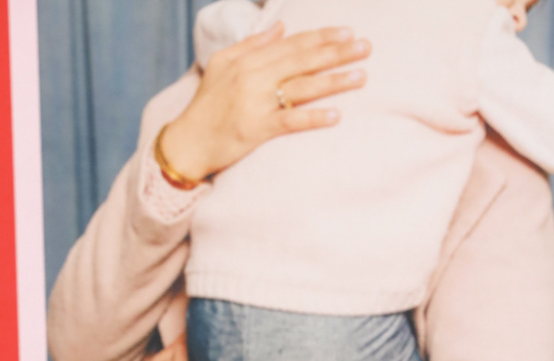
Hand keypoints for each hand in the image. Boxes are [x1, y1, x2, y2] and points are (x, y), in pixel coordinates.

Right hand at [159, 25, 368, 184]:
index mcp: (249, 58)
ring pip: (302, 87)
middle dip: (336, 52)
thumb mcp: (224, 64)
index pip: (293, 43)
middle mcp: (254, 76)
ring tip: (361, 76)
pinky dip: (313, 117)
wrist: (188, 141)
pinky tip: (336, 116)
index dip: (322, 37)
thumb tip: (280, 26)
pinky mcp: (257, 129)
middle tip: (366, 47)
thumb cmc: (208, 104)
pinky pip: (290, 121)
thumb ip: (253, 44)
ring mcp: (256, 102)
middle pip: (303, 60)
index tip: (348, 32)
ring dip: (334, 81)